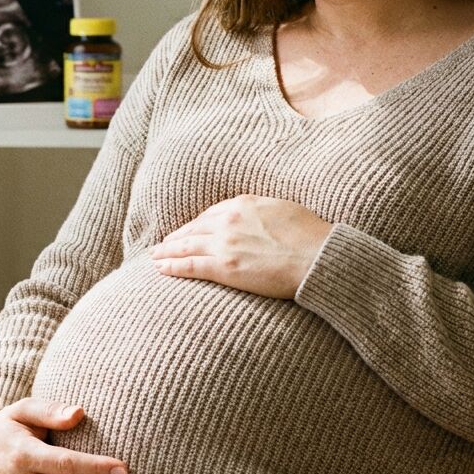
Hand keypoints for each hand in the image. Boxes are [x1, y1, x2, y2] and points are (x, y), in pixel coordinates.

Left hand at [151, 194, 332, 297]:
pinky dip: (173, 267)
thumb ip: (261, 211)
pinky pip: (191, 266)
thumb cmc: (311, 236)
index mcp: (243, 204)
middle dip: (176, 237)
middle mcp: (228, 221)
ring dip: (167, 251)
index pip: (210, 214)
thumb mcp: (284, 209)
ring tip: (155, 257)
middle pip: (193, 229)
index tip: (187, 230)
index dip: (195, 224)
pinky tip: (162, 269)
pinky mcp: (225, 267)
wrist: (318, 257)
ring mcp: (225, 244)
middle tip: (162, 244)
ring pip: (186, 246)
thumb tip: (256, 216)